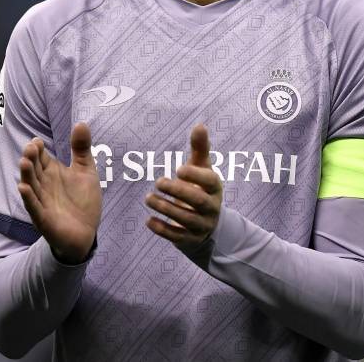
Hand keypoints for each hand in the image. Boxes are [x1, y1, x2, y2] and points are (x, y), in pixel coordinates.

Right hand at [18, 122, 101, 263]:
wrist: (87, 231)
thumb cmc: (83, 199)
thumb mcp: (85, 170)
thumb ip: (82, 148)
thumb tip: (80, 122)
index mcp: (52, 172)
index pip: (41, 157)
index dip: (38, 149)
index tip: (37, 141)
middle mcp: (44, 185)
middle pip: (34, 169)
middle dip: (31, 159)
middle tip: (30, 148)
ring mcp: (42, 201)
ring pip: (31, 186)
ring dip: (27, 175)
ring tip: (24, 162)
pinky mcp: (44, 218)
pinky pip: (34, 207)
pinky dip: (29, 198)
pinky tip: (24, 188)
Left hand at [145, 124, 221, 251]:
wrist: (208, 222)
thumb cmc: (201, 187)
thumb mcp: (202, 168)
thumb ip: (200, 148)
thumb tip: (200, 124)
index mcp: (215, 187)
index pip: (210, 181)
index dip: (195, 175)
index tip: (178, 168)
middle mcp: (212, 207)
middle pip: (198, 201)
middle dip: (178, 192)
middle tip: (158, 182)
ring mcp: (202, 225)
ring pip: (185, 219)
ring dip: (165, 208)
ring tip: (148, 198)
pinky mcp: (190, 239)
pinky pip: (177, 237)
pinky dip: (162, 230)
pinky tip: (148, 220)